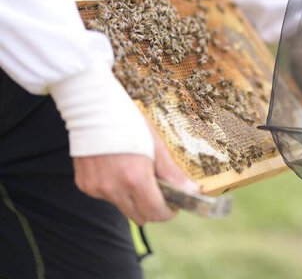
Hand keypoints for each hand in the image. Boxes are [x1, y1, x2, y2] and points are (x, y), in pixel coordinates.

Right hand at [73, 121, 198, 224]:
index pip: (155, 213)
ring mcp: (96, 189)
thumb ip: (171, 173)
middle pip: (139, 217)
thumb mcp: (155, 145)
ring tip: (135, 172)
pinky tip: (116, 168)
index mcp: (135, 179)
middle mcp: (113, 189)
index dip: (168, 212)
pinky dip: (116, 189)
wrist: (92, 109)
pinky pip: (107, 196)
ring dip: (133, 198)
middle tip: (160, 192)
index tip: (174, 204)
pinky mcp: (85, 185)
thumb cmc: (128, 122)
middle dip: (153, 208)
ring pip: (123, 207)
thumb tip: (191, 190)